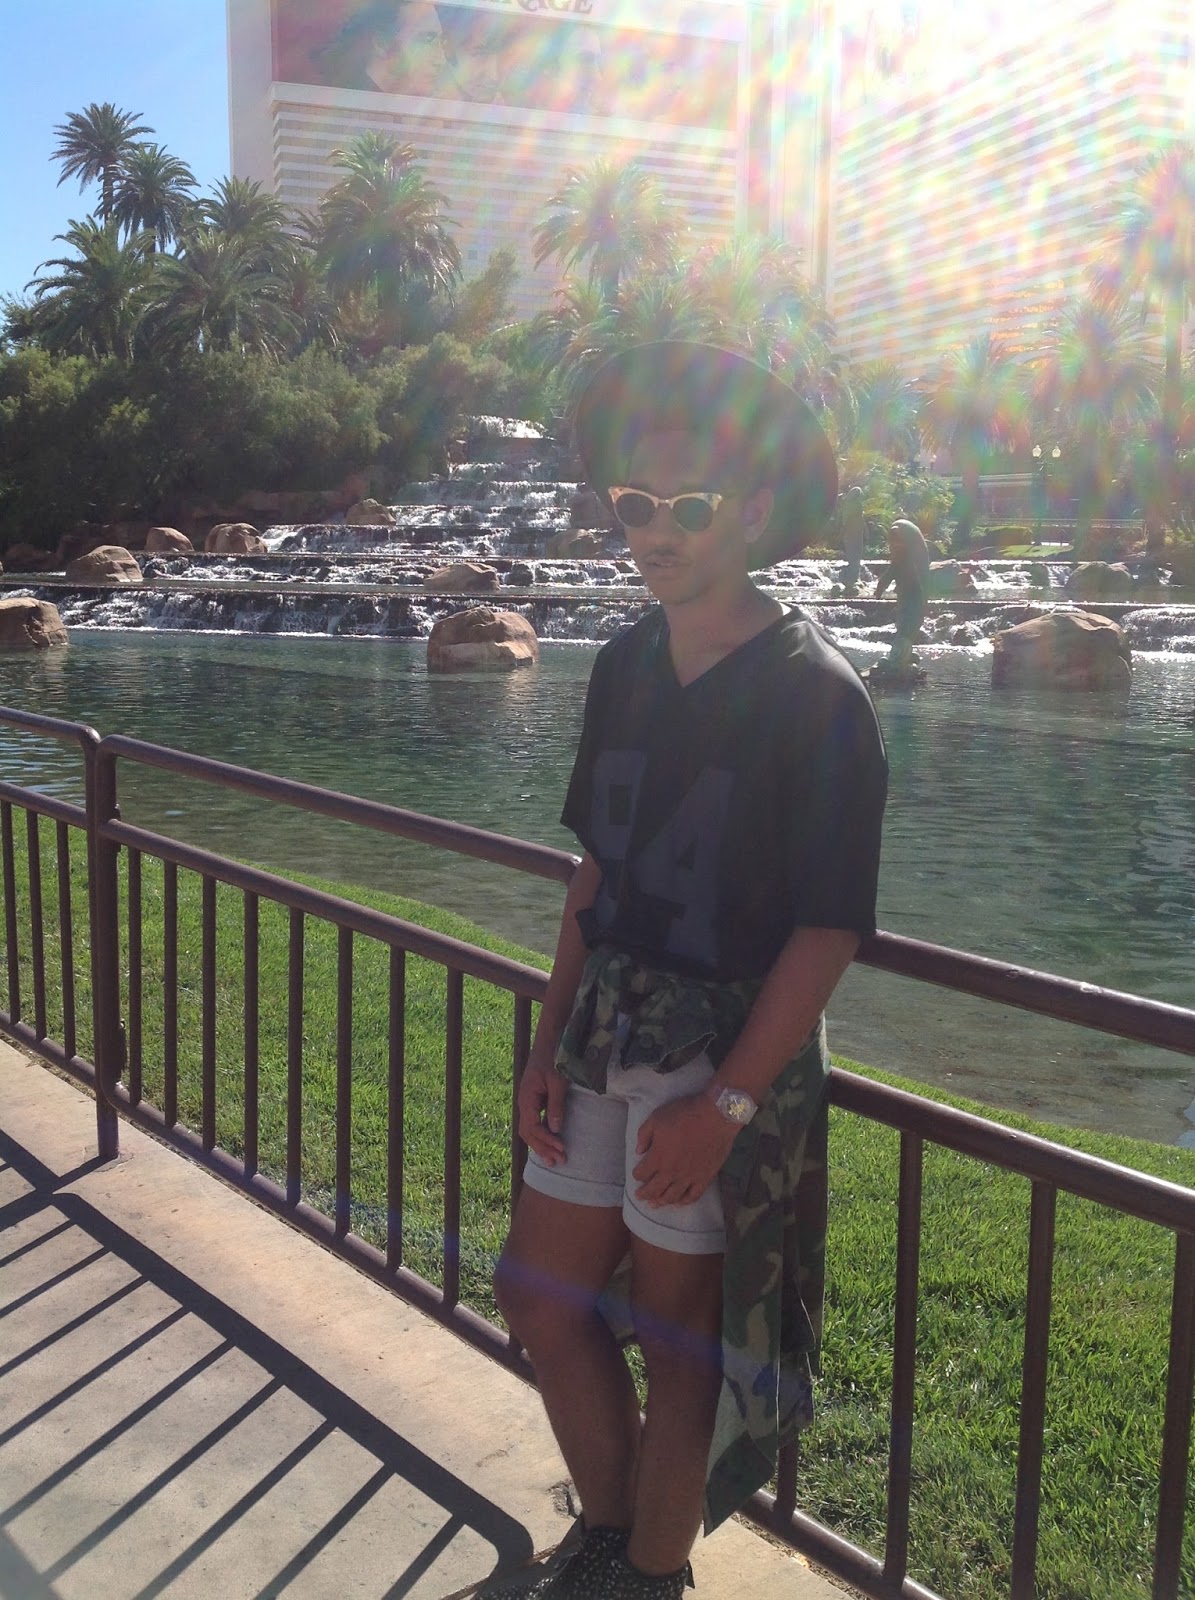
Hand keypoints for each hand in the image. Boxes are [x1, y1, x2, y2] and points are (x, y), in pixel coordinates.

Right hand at [517, 1042, 567, 1165]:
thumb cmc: (554, 1057)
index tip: (561, 1149)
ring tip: (554, 1158)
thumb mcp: (558, 1081)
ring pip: (529, 1129)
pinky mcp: (534, 1099)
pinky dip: (541, 1135)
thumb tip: (555, 1129)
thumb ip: (556, 1104)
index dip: (546, 1141)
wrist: (549, 1040)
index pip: (532, 1128)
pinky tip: (550, 1142)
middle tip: (559, 1162)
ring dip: (541, 1144)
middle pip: (528, 1133)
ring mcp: (528, 1101)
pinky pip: (534, 1122)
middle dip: (543, 1148)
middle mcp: (523, 1102)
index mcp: (526, 1098)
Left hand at [633, 1094, 737, 1208]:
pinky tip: (679, 1203)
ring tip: (654, 1205)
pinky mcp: (704, 1178)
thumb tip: (638, 1151)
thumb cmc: (684, 1114)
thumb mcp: (656, 1117)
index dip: (637, 1174)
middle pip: (654, 1189)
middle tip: (640, 1196)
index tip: (637, 1173)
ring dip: (661, 1202)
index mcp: (657, 1158)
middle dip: (644, 1194)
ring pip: (672, 1196)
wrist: (715, 1116)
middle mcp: (671, 1172)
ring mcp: (689, 1177)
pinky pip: (693, 1196)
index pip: (642, 1173)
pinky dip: (684, 1202)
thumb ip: (644, 1135)